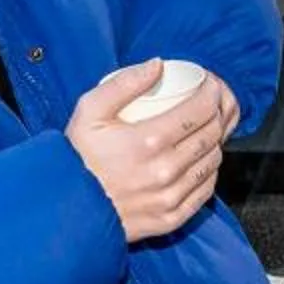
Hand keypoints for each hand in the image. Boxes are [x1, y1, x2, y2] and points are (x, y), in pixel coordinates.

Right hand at [68, 61, 238, 242]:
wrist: (65, 209)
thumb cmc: (76, 157)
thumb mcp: (89, 112)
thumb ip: (123, 84)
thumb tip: (158, 65)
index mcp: (148, 141)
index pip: (201, 110)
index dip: (212, 91)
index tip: (209, 83)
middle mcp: (165, 171)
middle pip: (212, 134)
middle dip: (218, 111)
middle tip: (211, 101)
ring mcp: (170, 197)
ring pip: (213, 161)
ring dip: (215, 140)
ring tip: (205, 128)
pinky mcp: (171, 218)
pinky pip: (205, 190)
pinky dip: (208, 171)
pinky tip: (199, 159)